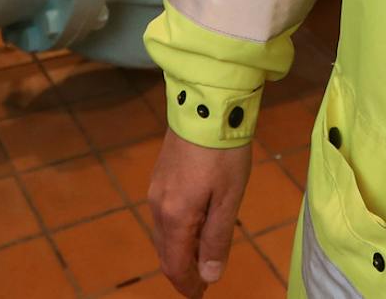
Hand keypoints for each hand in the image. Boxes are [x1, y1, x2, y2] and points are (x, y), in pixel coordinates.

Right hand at [148, 129, 255, 295]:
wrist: (206, 106)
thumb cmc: (223, 154)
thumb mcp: (229, 199)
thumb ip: (216, 239)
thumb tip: (209, 276)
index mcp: (176, 217)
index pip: (175, 265)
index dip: (187, 284)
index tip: (201, 296)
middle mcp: (158, 207)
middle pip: (166, 252)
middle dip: (182, 272)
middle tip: (201, 284)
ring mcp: (156, 190)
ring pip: (163, 234)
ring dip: (179, 252)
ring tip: (200, 260)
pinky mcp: (160, 177)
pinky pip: (163, 216)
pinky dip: (176, 232)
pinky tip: (192, 228)